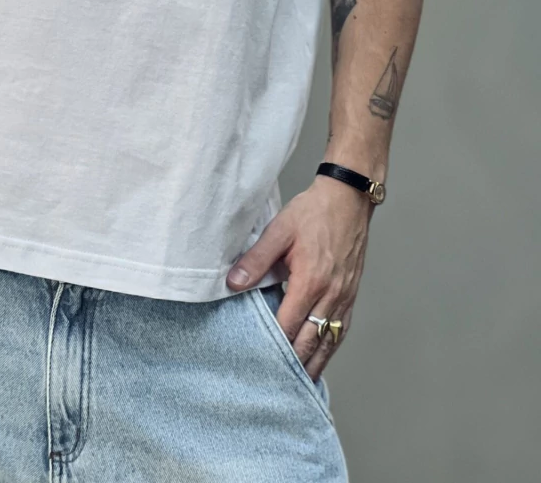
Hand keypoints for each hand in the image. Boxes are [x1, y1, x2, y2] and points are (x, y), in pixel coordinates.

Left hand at [224, 176, 372, 380]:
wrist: (348, 199)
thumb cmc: (313, 212)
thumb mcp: (278, 230)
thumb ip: (255, 260)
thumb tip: (233, 284)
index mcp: (311, 281)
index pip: (288, 325)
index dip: (273, 346)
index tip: (257, 361)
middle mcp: (331, 295)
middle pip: (310, 341)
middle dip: (292, 363)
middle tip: (272, 382)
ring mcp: (344, 297)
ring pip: (328, 341)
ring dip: (312, 363)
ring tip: (296, 384)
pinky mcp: (351, 294)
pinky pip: (340, 330)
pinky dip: (329, 348)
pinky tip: (319, 358)